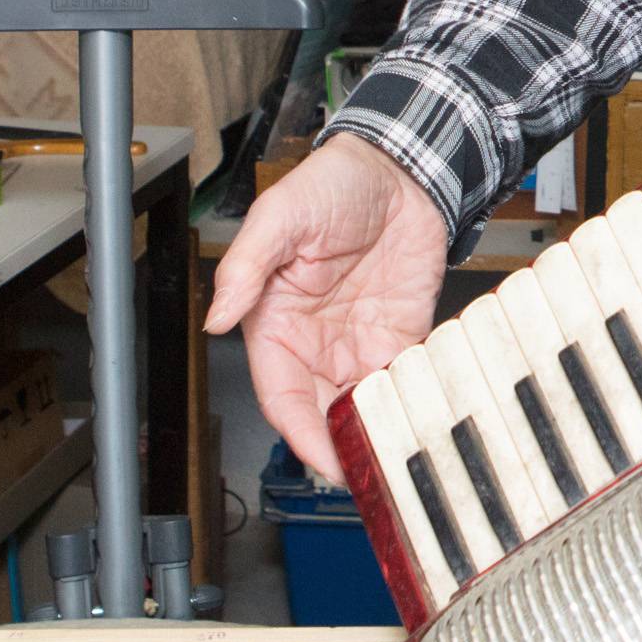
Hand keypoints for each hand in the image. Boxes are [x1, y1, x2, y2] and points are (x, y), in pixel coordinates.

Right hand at [204, 132, 447, 473]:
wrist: (398, 167)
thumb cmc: (329, 186)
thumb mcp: (280, 217)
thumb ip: (245, 267)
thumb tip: (216, 318)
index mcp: (275, 325)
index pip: (282, 398)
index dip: (301, 434)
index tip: (324, 462)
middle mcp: (316, 343)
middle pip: (323, 414)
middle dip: (340, 448)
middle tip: (370, 474)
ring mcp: (359, 342)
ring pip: (363, 407)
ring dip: (377, 432)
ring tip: (400, 455)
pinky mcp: (400, 335)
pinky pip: (403, 381)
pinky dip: (412, 402)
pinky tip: (425, 417)